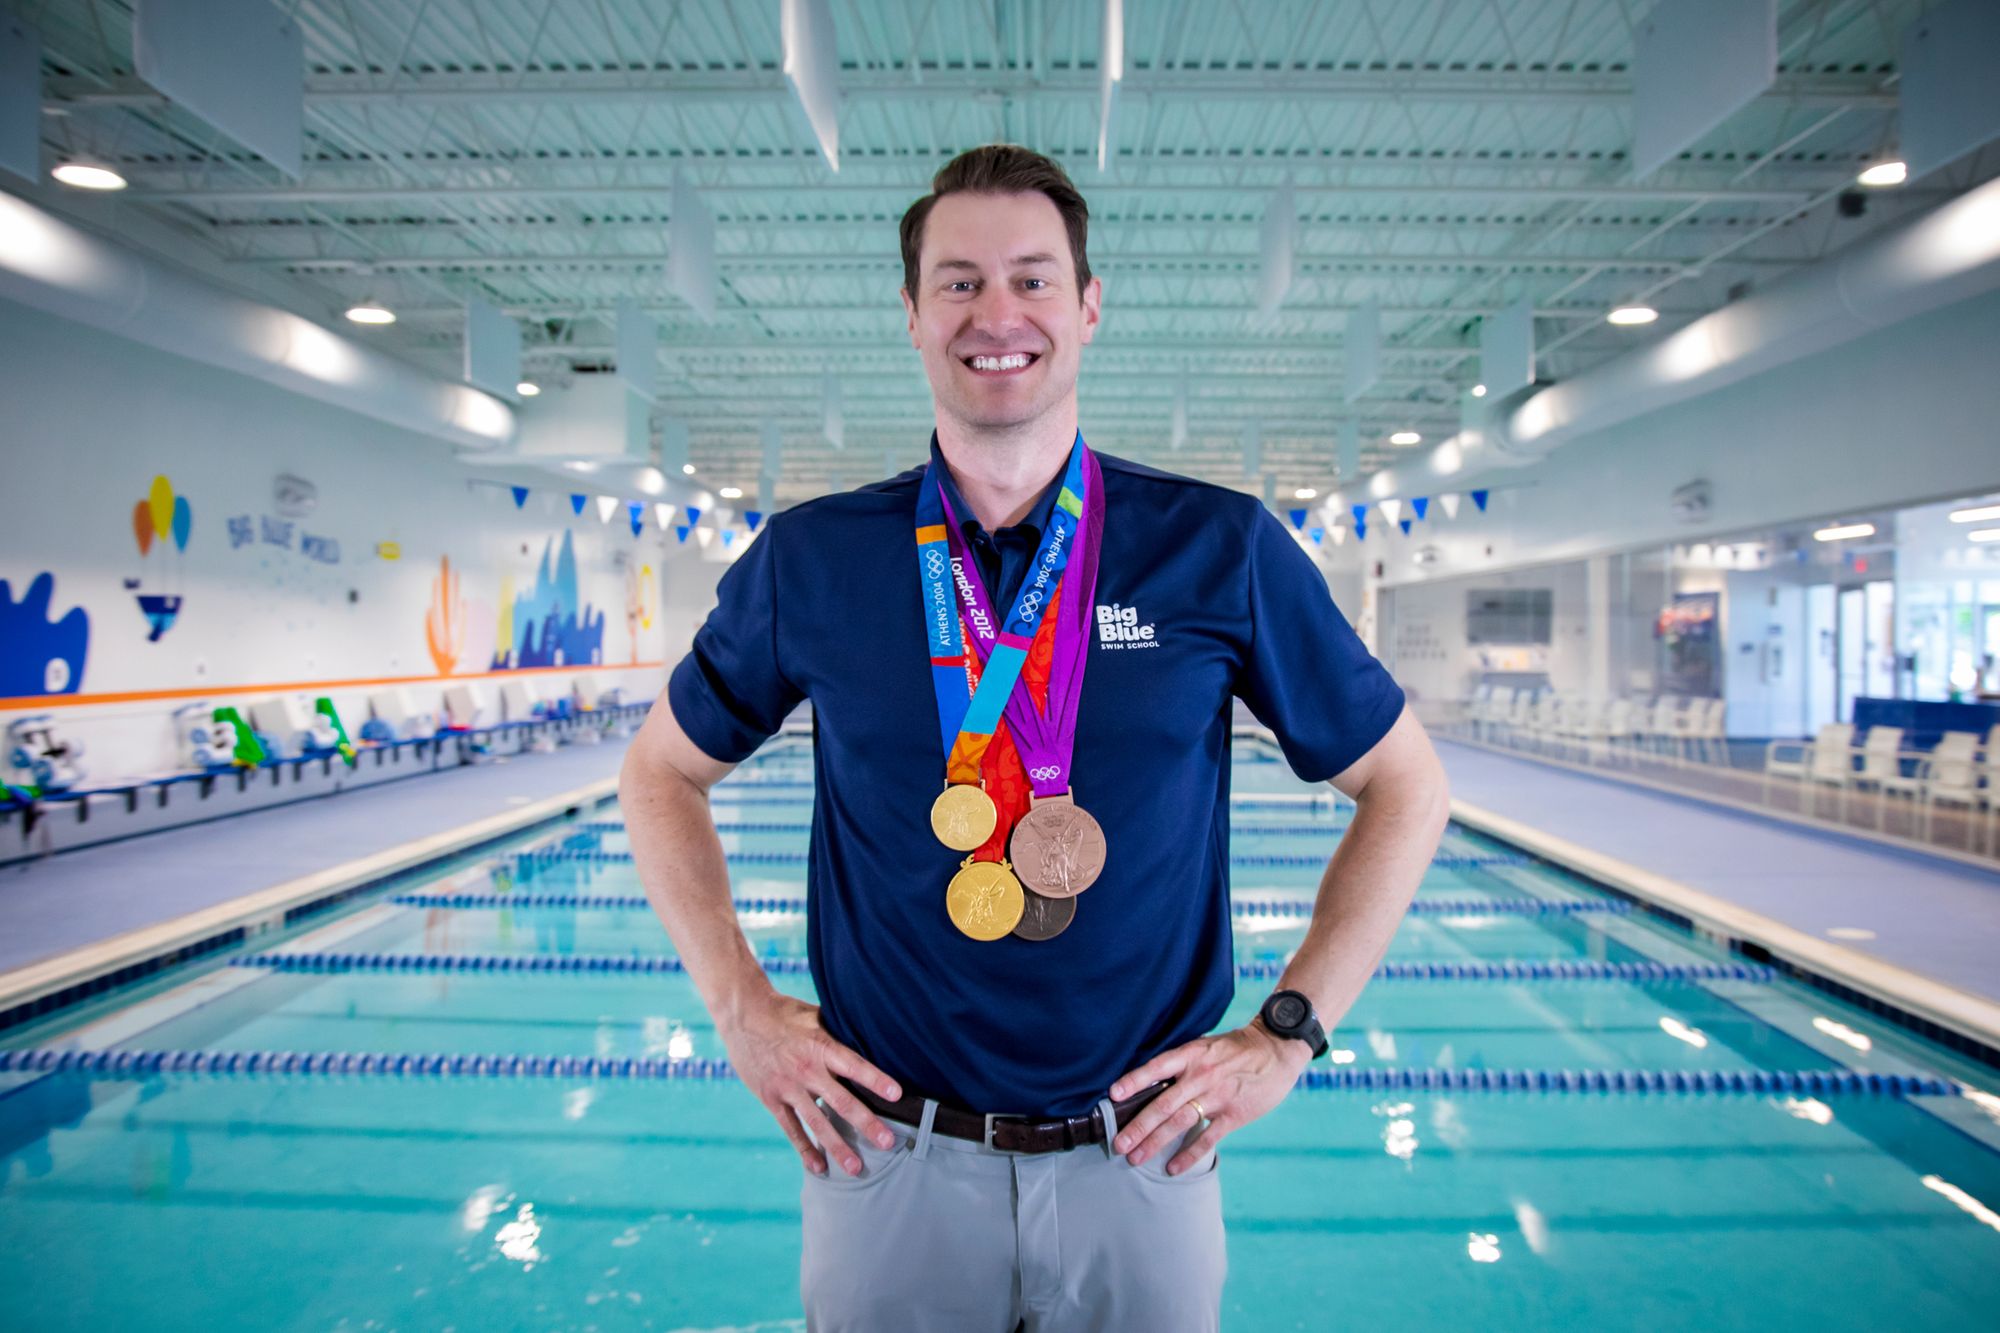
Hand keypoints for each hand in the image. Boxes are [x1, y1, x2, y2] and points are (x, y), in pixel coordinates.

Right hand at [718, 990, 904, 1177]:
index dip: (876, 1079)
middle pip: (841, 1101)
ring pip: (817, 1122)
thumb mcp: (815, 1016)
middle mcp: (806, 1069)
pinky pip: (790, 1128)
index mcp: (821, 1046)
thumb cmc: (785, 1013)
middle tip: (887, 1142)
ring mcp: (788, 1087)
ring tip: (856, 1169)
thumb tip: (870, 1036)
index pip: (854, 1065)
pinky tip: (819, 1167)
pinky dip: (804, 1149)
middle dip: (866, 1123)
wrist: (743, 1014)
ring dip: (837, 1146)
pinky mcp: (771, 1098)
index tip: (897, 1095)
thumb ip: (838, 1033)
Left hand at [1107, 1020, 1311, 1174]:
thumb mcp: (1206, 1047)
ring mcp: (1217, 1095)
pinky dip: (1189, 1155)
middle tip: (1118, 1144)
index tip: (1112, 1095)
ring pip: (1179, 1122)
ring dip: (1155, 1142)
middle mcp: (1200, 1075)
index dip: (1134, 1081)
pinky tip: (1173, 1168)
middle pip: (1163, 1104)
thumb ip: (1182, 1064)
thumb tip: (1151, 1084)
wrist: (1276, 1049)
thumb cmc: (1236, 1049)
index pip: (1156, 1068)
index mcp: (1191, 1055)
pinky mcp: (1234, 1114)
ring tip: (1135, 1157)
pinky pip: (1207, 1138)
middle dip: (1138, 1126)